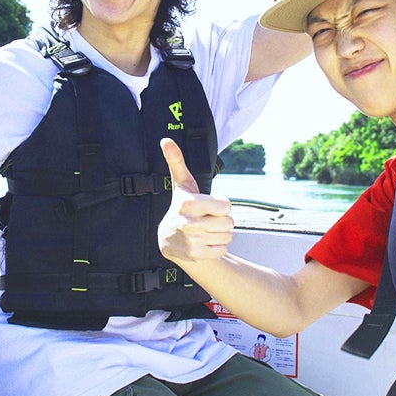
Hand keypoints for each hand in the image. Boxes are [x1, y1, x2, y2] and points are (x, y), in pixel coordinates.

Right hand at [158, 138, 233, 264]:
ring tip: (205, 230)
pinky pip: (222, 249)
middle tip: (207, 218)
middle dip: (222, 220)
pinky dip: (217, 246)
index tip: (208, 205)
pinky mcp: (196, 255)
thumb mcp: (182, 184)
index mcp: (187, 204)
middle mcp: (188, 223)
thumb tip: (166, 140)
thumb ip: (176, 161)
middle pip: (229, 222)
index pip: (226, 205)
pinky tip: (204, 241)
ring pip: (227, 236)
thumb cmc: (181, 208)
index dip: (221, 205)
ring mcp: (191, 241)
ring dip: (220, 233)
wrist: (169, 240)